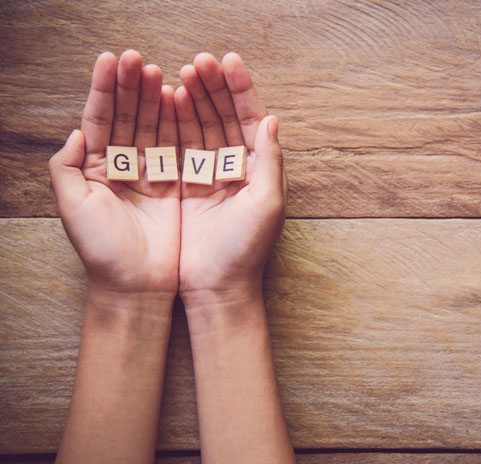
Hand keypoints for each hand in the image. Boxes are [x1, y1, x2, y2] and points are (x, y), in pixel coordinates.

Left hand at [49, 51, 179, 299]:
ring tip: (158, 73)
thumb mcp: (72, 207)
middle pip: (126, 118)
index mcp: (94, 169)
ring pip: (151, 128)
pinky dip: (176, 125)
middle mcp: (120, 167)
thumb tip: (77, 131)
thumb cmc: (102, 249)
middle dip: (131, 88)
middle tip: (139, 60)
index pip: (99, 120)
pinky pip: (175, 149)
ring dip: (154, 100)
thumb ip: (66, 167)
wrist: (138, 283)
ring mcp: (148, 174)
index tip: (112, 61)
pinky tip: (178, 101)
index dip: (104, 90)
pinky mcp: (173, 185)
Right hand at [176, 52, 287, 306]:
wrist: (216, 285)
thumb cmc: (246, 249)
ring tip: (182, 75)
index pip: (253, 119)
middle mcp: (238, 168)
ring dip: (194, 100)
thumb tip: (273, 120)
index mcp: (260, 169)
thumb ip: (270, 161)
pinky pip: (181, 147)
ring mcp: (211, 175)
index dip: (242, 90)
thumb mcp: (266, 203)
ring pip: (203, 127)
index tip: (229, 62)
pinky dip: (176, 125)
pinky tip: (169, 103)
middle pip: (226, 117)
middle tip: (199, 62)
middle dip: (215, 88)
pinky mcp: (187, 185)